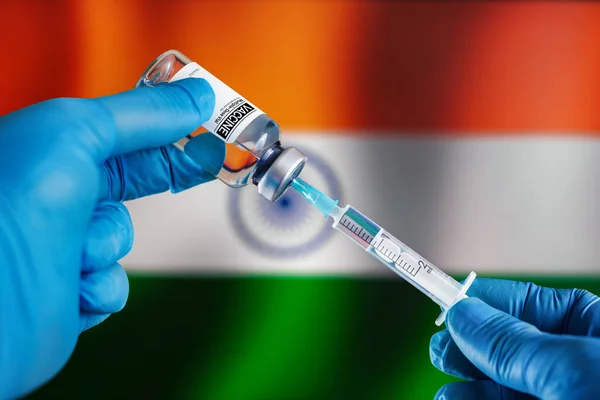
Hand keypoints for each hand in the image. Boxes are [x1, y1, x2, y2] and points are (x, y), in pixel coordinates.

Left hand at [0, 79, 223, 398]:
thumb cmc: (3, 211)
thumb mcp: (74, 133)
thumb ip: (139, 114)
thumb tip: (196, 96)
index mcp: (42, 151)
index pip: (118, 134)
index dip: (165, 130)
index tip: (208, 127)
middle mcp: (47, 196)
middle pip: (127, 182)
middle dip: (158, 178)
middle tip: (206, 164)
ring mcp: (56, 244)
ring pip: (120, 238)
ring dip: (106, 244)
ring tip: (75, 250)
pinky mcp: (65, 292)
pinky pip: (111, 284)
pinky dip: (99, 286)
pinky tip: (72, 286)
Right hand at [430, 278, 599, 398]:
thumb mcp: (569, 369)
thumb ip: (512, 343)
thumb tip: (462, 313)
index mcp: (598, 333)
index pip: (535, 304)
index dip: (488, 300)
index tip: (449, 301)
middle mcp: (581, 364)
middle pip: (513, 345)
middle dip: (470, 344)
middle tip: (441, 347)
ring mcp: (565, 394)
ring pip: (505, 381)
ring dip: (467, 381)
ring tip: (444, 385)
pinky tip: (452, 399)